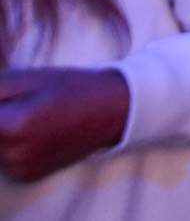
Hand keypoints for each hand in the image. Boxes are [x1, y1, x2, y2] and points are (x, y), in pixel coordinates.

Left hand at [0, 68, 130, 182]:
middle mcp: (13, 155)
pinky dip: (6, 144)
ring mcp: (20, 169)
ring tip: (22, 113)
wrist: (113, 111)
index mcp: (13, 127)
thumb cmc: (72, 87)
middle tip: (16, 104)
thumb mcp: (28, 78)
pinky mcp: (26, 175)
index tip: (2, 100)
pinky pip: (2, 159)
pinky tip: (28, 129)